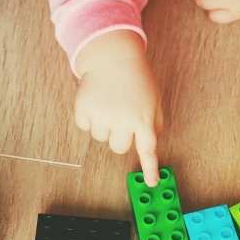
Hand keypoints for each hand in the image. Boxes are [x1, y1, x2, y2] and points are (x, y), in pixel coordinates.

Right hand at [74, 31, 161, 184]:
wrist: (113, 56)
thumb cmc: (136, 79)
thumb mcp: (153, 99)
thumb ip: (154, 123)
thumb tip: (150, 145)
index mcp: (143, 118)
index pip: (147, 149)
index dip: (150, 168)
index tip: (151, 183)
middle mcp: (123, 119)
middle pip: (118, 147)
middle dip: (119, 136)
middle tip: (120, 116)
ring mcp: (102, 115)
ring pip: (100, 137)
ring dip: (103, 125)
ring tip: (108, 103)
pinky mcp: (84, 109)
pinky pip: (84, 126)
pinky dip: (88, 117)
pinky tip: (95, 100)